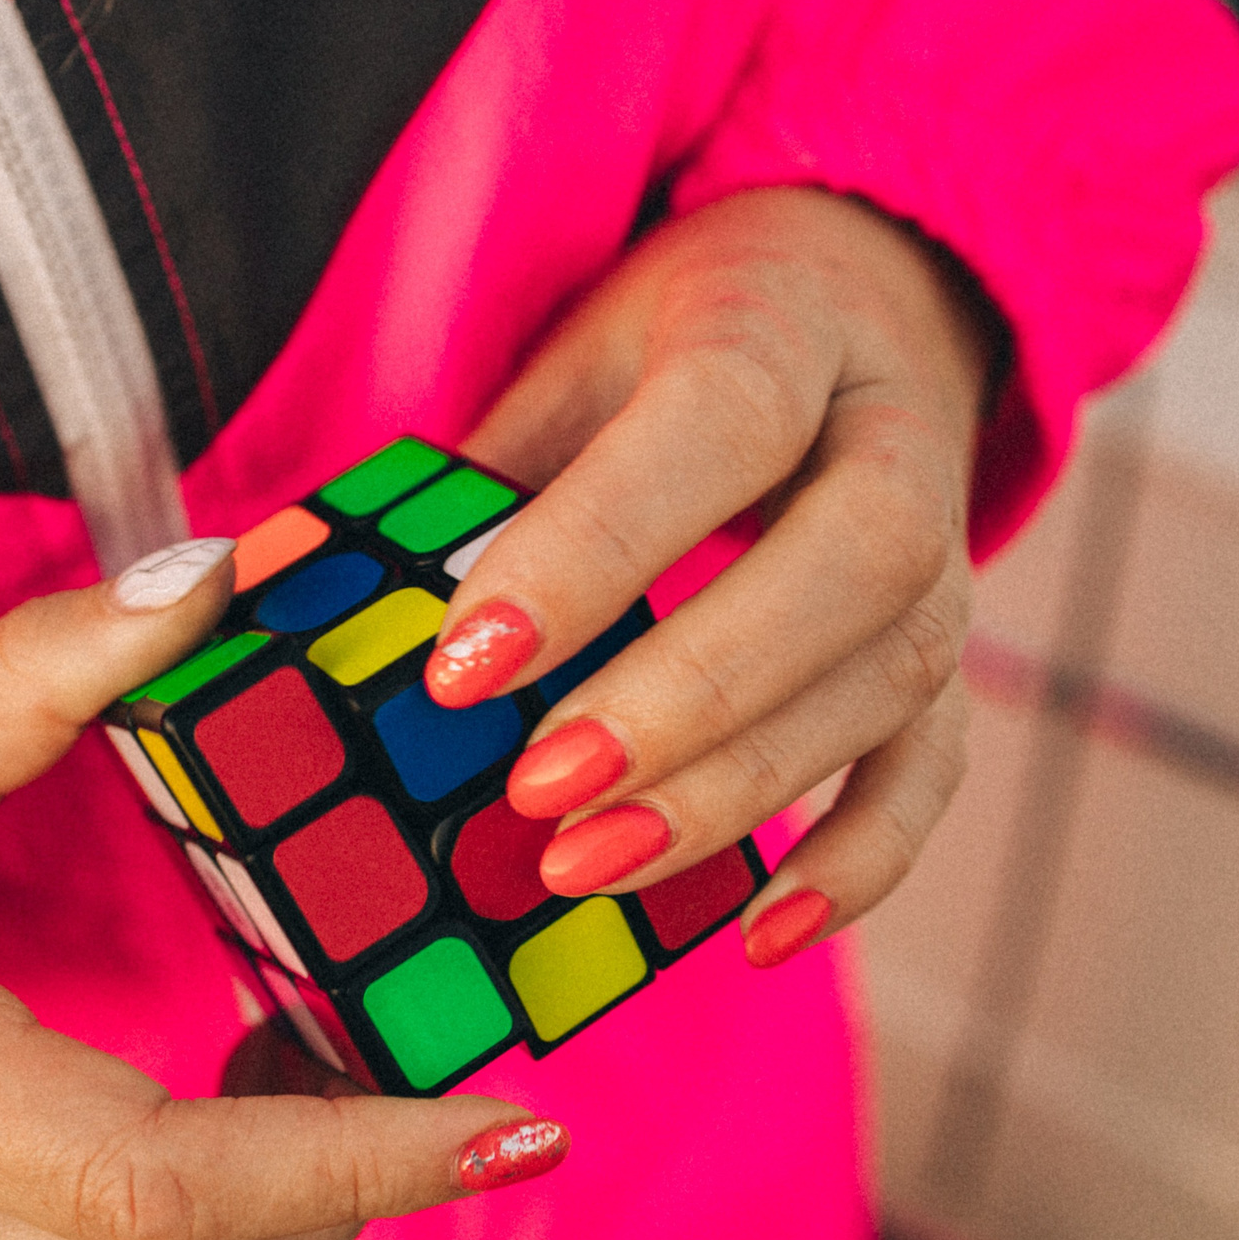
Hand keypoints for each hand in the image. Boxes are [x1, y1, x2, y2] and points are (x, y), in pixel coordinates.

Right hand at [0, 541, 558, 1239]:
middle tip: (457, 1081)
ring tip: (356, 1083)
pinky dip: (217, 1237)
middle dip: (365, 1200)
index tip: (511, 1117)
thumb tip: (208, 576)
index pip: (160, 1177)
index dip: (357, 1157)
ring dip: (298, 1226)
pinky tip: (248, 1113)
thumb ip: (25, 682)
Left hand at [424, 187, 995, 964]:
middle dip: (688, 691)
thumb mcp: (574, 359)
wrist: (859, 304)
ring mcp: (947, 550)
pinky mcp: (950, 654)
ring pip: (892, 678)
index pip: (716, 422)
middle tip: (538, 787)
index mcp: (778, 323)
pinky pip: (934, 770)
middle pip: (852, 561)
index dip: (595, 549)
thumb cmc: (676, 342)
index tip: (465, 667)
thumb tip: (288, 590)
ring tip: (587, 862)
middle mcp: (894, 432)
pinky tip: (758, 934)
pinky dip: (858, 862)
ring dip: (737, 790)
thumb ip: (479, 476)